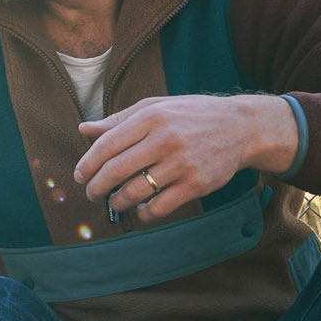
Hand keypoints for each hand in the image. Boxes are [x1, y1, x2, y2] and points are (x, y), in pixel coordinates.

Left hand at [74, 93, 298, 221]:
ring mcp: (182, 163)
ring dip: (118, 202)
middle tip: (92, 193)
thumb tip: (84, 130)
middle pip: (116, 171)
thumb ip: (119, 120)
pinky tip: (141, 209)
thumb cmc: (191, 116)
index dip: (88, 163)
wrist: (240, 127)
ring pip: (136, 192)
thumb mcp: (155, 107)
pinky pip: (160, 207)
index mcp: (151, 116)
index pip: (108, 144)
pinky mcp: (196, 185)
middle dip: (97, 187)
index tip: (80, 176)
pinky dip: (145, 213)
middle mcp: (165, 139)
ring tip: (115, 202)